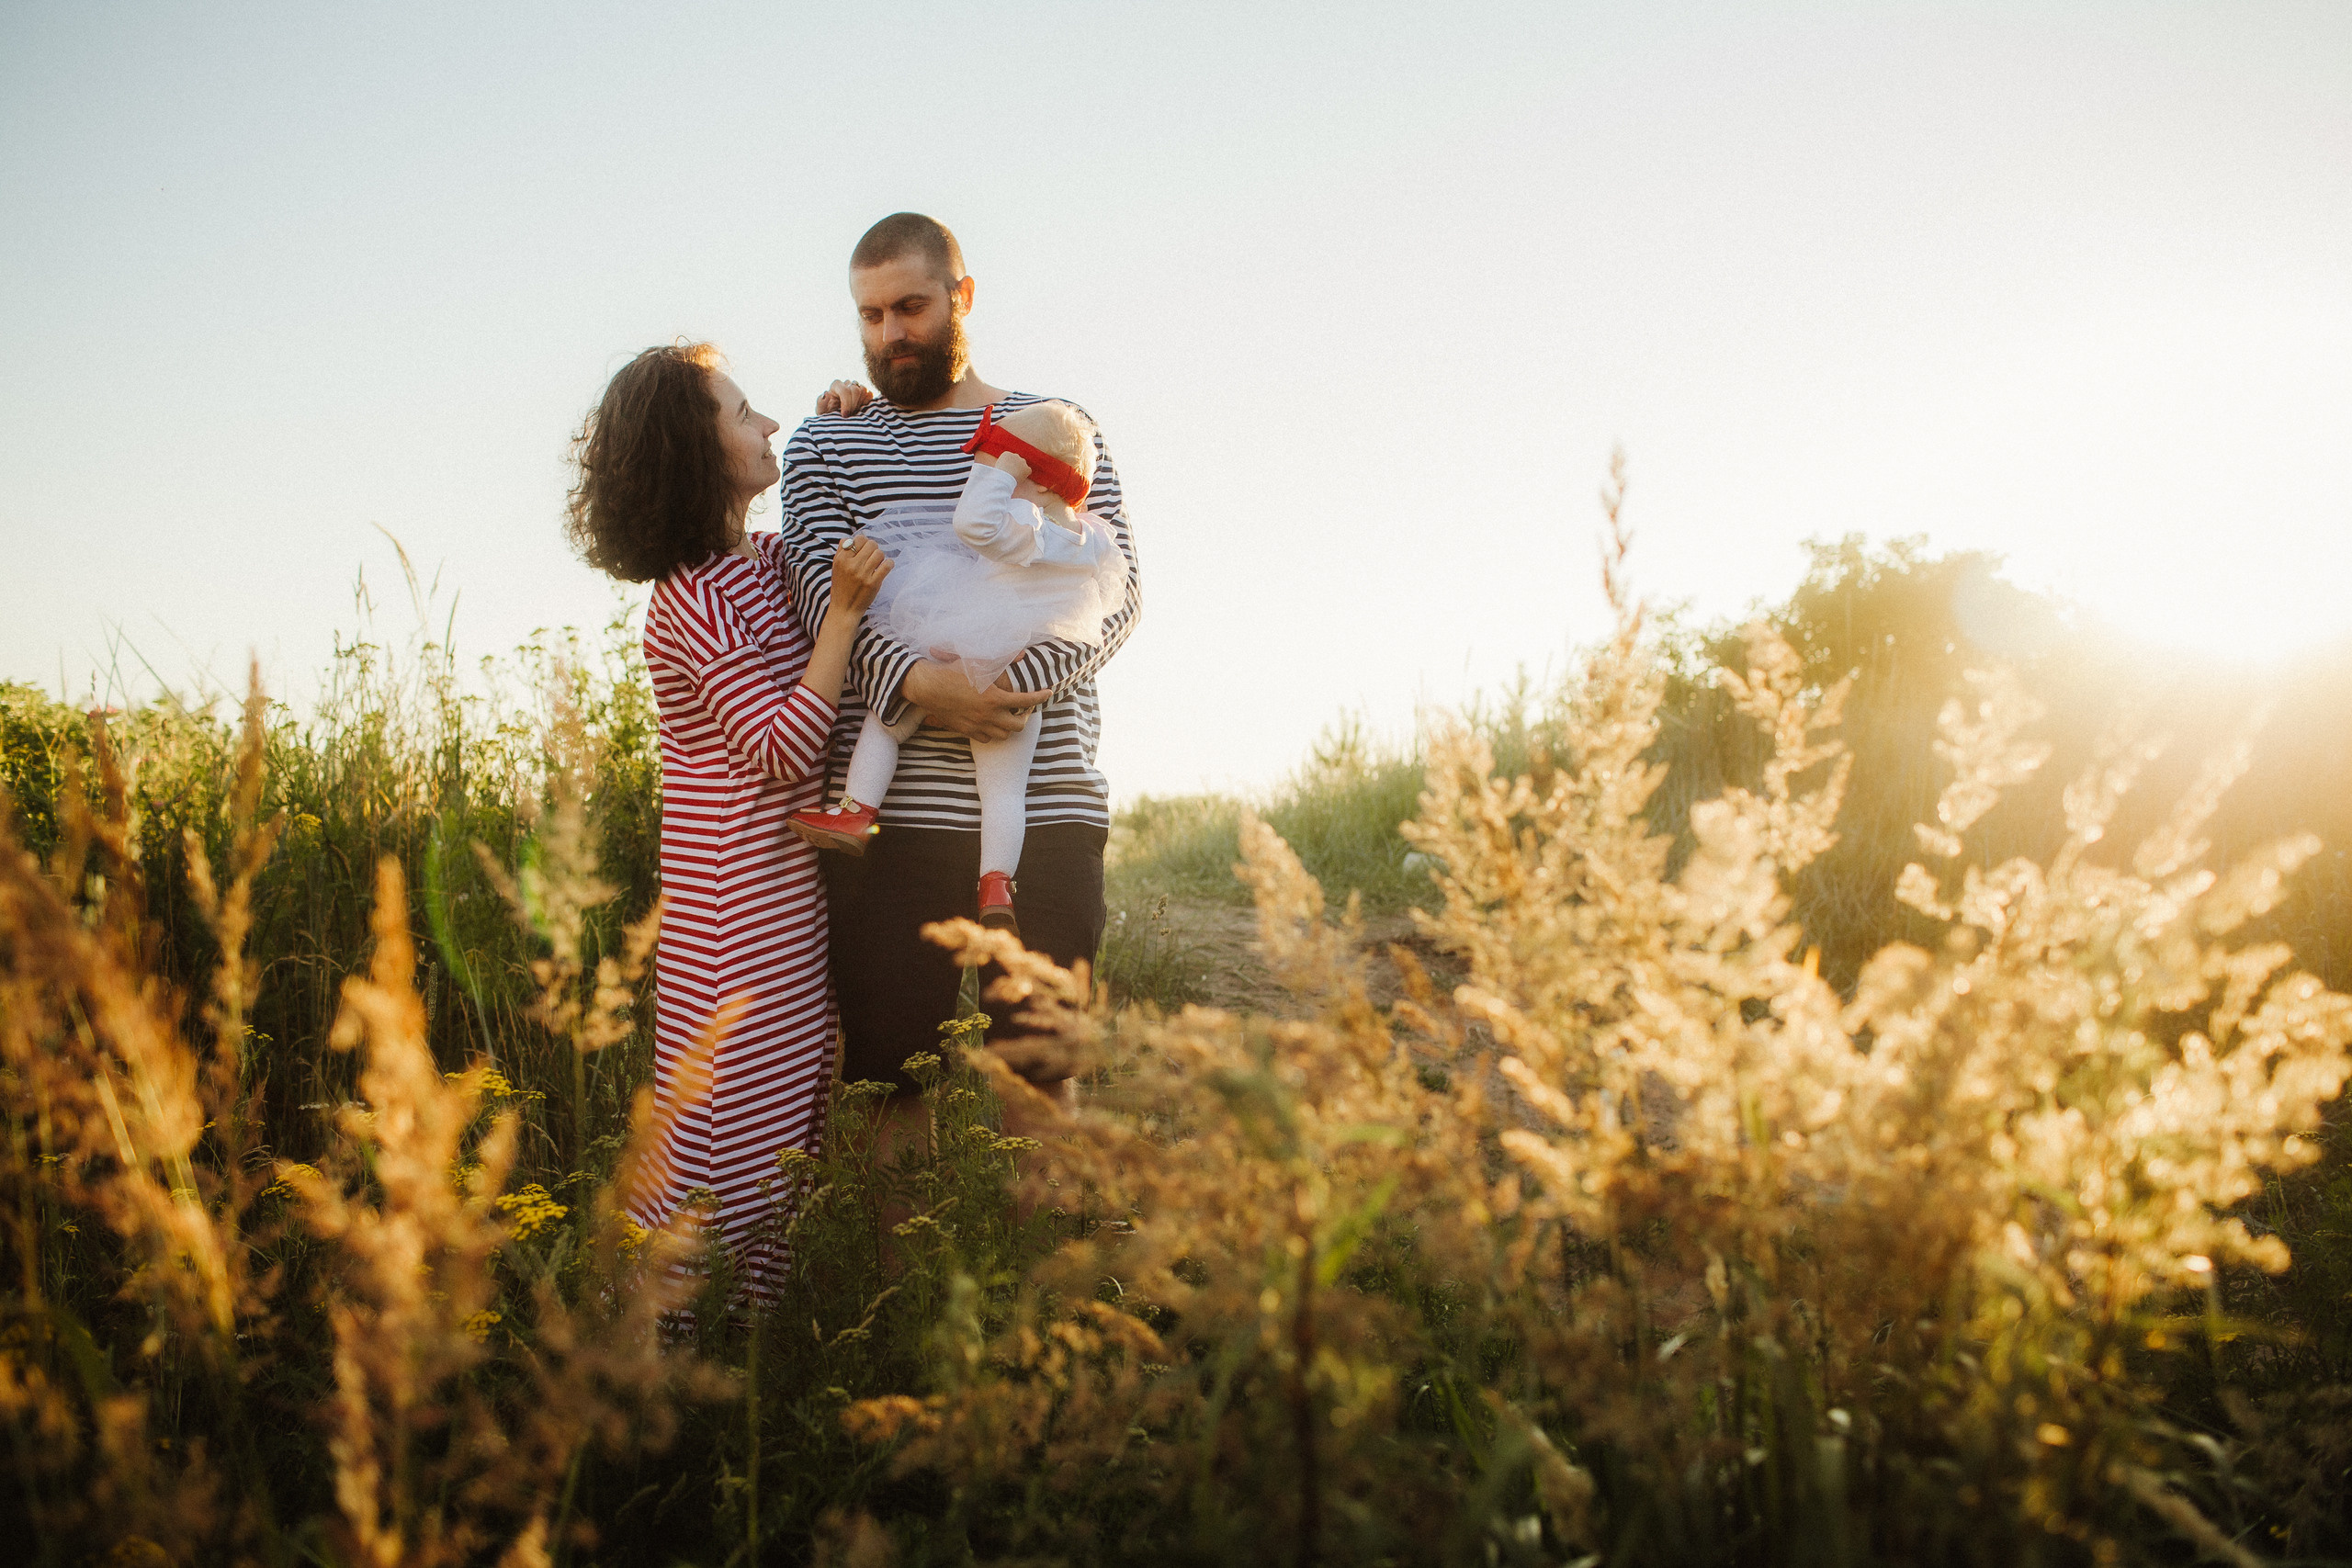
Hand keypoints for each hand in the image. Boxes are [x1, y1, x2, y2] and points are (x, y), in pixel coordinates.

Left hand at [817, 379, 874, 415]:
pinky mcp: (864, 393)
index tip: (845, 415)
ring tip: (853, 412)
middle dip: (853, 405)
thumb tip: (826, 393)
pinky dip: (867, 402)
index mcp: (836, 386)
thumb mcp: (821, 412)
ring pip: (863, 389)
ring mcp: (856, 387)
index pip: (844, 390)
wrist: (837, 421)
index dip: (846, 403)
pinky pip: (869, 394)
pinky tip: (860, 409)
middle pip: (855, 390)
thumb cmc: (827, 416)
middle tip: (849, 416)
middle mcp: (846, 384)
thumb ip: (821, 403)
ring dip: (860, 403)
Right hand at [829, 536, 890, 615]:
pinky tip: (886, 566)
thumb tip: (850, 538)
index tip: (865, 550)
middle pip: (871, 544)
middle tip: (872, 557)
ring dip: (881, 557)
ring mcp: (863, 574)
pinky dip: (889, 564)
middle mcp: (852, 565)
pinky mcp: (873, 583)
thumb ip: (842, 551)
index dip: (864, 542)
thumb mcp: (836, 567)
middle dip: (874, 549)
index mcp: (841, 559)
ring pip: (879, 553)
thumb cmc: (841, 587)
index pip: (859, 539)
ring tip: (877, 563)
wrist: (844, 609)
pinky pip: (887, 565)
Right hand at [903, 660, 1049, 742]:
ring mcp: (977, 725)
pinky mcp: (966, 730)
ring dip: (1008, 726)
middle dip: (1024, 718)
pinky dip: (992, 732)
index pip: (1026, 702)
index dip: (1040, 697)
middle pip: (1017, 727)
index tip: (1048, 693)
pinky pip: (986, 738)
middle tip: (1023, 709)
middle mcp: (988, 715)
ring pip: (1003, 735)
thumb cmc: (952, 671)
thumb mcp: (978, 661)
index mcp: (994, 698)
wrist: (927, 686)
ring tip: (1007, 716)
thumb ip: (1003, 659)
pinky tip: (990, 721)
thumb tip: (1023, 654)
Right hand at [989, 451, 1032, 482]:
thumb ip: (1003, 464)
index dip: (1008, 465)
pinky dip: (1025, 474)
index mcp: (1007, 454)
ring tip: (1015, 476)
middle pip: (1017, 460)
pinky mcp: (1027, 468)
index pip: (1010, 458)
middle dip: (1015, 466)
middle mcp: (1015, 455)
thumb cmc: (998, 475)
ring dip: (1020, 469)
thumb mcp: (998, 467)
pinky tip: (1020, 478)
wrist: (1004, 478)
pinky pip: (1028, 471)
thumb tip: (1007, 467)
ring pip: (1023, 465)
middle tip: (1011, 474)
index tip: (1005, 470)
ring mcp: (1022, 461)